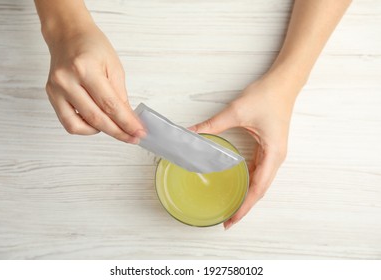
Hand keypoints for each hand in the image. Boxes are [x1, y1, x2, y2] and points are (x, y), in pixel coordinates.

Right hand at [45, 22, 144, 142]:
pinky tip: (97, 123)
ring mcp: (56, 89)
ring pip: (80, 125)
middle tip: (133, 137)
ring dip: (102, 131)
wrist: (68, 35)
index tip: (139, 132)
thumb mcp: (114, 67)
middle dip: (118, 131)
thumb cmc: (92, 46)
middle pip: (96, 118)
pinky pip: (68, 123)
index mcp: (85, 68)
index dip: (126, 123)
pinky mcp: (51, 96)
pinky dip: (85, 128)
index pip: (110, 105)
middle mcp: (67, 80)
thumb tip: (129, 120)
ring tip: (115, 127)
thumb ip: (120, 96)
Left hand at [189, 74, 298, 228]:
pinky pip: (259, 171)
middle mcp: (276, 158)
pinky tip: (238, 186)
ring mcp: (273, 154)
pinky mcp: (269, 148)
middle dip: (245, 206)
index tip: (232, 219)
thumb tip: (191, 134)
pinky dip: (249, 182)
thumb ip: (213, 125)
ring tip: (232, 207)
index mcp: (273, 154)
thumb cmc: (267, 96)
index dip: (245, 206)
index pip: (258, 188)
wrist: (283, 83)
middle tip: (227, 219)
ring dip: (247, 195)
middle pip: (260, 190)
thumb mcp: (237, 111)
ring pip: (260, 182)